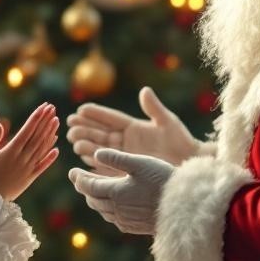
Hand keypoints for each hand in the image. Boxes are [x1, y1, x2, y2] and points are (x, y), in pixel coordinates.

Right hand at [0, 103, 59, 200]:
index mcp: (12, 150)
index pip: (27, 130)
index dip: (36, 117)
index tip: (43, 107)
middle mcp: (23, 157)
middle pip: (38, 136)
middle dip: (45, 121)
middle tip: (52, 108)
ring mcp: (29, 167)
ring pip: (42, 148)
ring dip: (50, 134)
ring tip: (56, 121)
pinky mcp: (31, 177)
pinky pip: (43, 165)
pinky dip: (50, 156)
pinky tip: (57, 148)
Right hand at [66, 87, 200, 173]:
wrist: (188, 165)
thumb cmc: (181, 142)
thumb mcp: (168, 123)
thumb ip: (154, 109)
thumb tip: (144, 91)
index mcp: (134, 127)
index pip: (111, 118)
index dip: (96, 114)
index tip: (81, 109)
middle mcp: (126, 141)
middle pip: (100, 133)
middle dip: (85, 129)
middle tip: (71, 125)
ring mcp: (124, 156)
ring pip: (99, 148)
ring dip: (86, 144)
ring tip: (75, 141)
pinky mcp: (124, 170)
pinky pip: (105, 165)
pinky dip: (94, 162)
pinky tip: (83, 159)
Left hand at [67, 148, 173, 234]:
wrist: (184, 208)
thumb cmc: (163, 180)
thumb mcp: (140, 163)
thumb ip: (116, 158)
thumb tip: (96, 154)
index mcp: (114, 192)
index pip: (88, 186)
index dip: (78, 178)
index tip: (72, 171)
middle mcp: (116, 209)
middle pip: (92, 199)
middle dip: (84, 188)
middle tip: (80, 179)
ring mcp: (124, 220)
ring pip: (102, 210)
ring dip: (95, 199)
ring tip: (94, 190)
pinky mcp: (133, 227)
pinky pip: (113, 218)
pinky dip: (107, 209)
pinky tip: (112, 205)